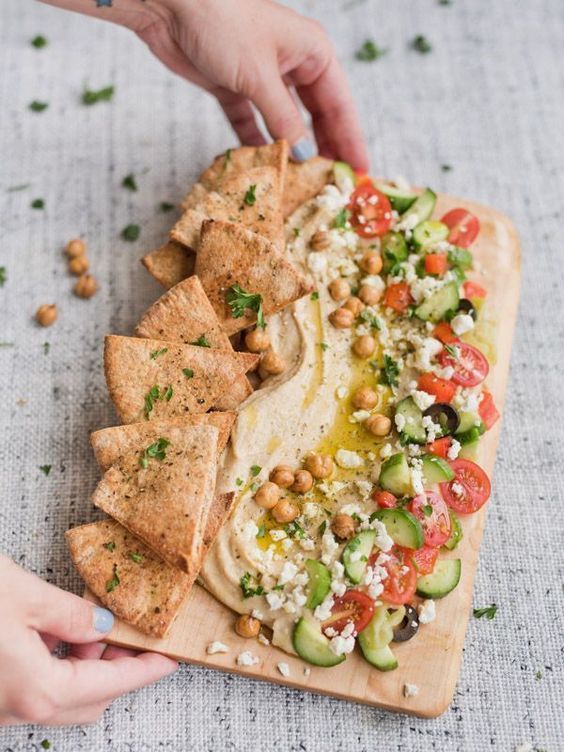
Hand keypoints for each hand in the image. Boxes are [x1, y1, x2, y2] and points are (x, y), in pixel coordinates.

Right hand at [0, 554, 176, 725]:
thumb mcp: (28, 597)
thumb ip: (72, 615)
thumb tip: (102, 624)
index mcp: (38, 690)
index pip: (109, 685)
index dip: (144, 670)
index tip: (168, 660)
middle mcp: (17, 709)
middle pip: (87, 701)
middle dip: (117, 670)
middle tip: (136, 638)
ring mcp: (0, 707)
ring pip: (59, 697)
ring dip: (84, 668)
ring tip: (95, 626)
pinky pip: (33, 689)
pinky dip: (55, 667)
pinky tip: (55, 632)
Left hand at [39, 0, 368, 170]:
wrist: (169, 4)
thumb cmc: (222, 22)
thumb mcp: (260, 76)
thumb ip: (284, 120)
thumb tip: (304, 155)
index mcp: (311, 52)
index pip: (340, 105)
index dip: (351, 140)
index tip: (360, 172)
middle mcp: (292, 64)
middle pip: (316, 116)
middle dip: (324, 150)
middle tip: (333, 185)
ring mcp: (263, 77)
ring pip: (285, 123)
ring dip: (290, 151)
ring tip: (302, 184)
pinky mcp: (235, 87)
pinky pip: (252, 123)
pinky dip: (256, 143)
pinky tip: (265, 167)